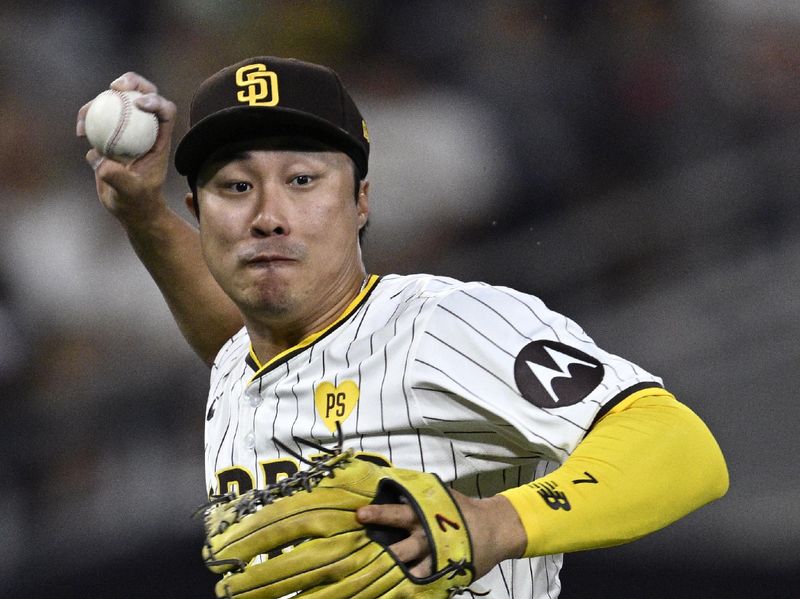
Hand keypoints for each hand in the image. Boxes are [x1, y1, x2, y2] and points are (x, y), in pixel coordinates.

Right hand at [76, 72, 177, 226]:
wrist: (128, 208)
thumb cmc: (137, 202)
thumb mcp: (131, 193)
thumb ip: (119, 178)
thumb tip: (102, 161)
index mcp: (161, 139)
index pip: (165, 111)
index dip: (156, 100)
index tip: (139, 103)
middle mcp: (145, 129)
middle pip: (143, 94)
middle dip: (132, 81)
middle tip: (115, 86)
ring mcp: (127, 129)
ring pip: (116, 103)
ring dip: (99, 101)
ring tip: (85, 116)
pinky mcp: (109, 134)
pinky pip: (97, 119)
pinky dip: (87, 120)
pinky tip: (80, 133)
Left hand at [356, 488, 526, 579]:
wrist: (495, 528)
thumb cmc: (462, 509)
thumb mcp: (441, 496)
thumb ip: (418, 493)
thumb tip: (390, 481)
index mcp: (425, 516)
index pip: (398, 513)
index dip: (379, 514)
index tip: (360, 514)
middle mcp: (428, 539)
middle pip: (401, 548)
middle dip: (382, 553)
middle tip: (360, 557)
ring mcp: (436, 560)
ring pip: (412, 571)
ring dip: (394, 575)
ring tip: (375, 582)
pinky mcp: (445, 574)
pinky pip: (426, 584)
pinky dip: (412, 589)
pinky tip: (397, 592)